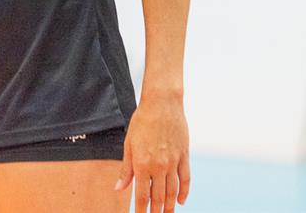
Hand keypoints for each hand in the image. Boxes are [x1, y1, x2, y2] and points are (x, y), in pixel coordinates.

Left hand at [117, 93, 190, 211]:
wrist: (162, 104)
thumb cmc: (142, 122)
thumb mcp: (129, 144)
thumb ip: (126, 169)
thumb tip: (119, 188)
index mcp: (142, 163)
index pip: (142, 195)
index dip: (141, 209)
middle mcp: (159, 166)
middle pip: (159, 197)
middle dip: (156, 212)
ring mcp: (173, 162)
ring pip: (173, 191)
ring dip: (170, 206)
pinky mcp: (184, 156)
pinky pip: (186, 179)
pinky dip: (184, 192)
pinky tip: (181, 201)